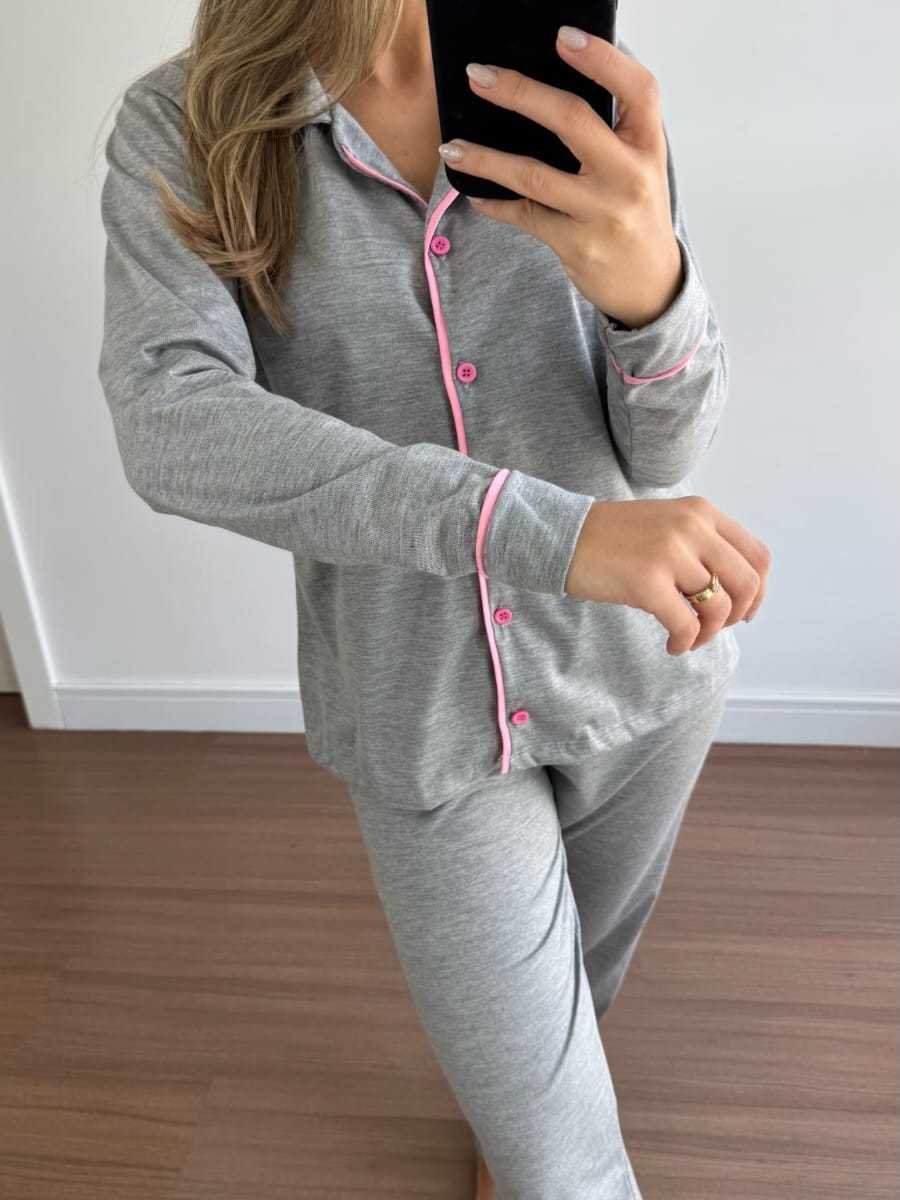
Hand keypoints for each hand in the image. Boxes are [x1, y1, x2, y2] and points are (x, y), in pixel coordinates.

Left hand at [437, 30, 683, 329]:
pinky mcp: (576, 244)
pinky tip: (472, 190)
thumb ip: (612, 131)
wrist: (650, 284)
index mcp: (648, 146)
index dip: (602, 58)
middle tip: (478, 76)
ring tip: (451, 145)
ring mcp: (601, 213)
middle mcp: (629, 177)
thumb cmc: (637, 213)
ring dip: (485, 157)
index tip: (563, 36)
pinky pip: (524, 216)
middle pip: (571, 120)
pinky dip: (494, 202)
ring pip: (533, 175)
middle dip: (518, 92)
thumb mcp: (641, 166)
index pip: (637, 88)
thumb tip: (549, 87)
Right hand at [564, 496, 771, 654]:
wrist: (562, 536)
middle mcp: (692, 528)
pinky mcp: (647, 581)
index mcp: (701, 513)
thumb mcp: (668, 524)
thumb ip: (702, 544)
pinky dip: (686, 643)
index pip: (757, 556)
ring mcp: (670, 553)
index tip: (742, 611)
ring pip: (719, 607)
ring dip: (709, 633)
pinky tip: (672, 645)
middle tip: (713, 627)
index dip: (758, 591)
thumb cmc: (613, 538)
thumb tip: (736, 592)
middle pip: (747, 583)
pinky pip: (687, 625)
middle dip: (737, 616)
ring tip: (689, 638)